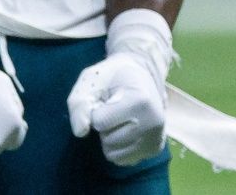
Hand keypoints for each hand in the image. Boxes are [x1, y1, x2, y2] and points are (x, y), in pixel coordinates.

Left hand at [68, 9, 172, 166]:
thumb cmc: (114, 77)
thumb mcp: (91, 80)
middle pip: (107, 141)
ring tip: (121, 119)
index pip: (99, 122)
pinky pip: (124, 161)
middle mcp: (153, 123)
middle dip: (105, 126)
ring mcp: (156, 137)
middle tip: (115, 109)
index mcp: (140, 101)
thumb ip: (79, 104)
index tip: (107, 99)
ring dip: (111, 139)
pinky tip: (128, 130)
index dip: (96, 111)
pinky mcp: (156, 149)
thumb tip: (80, 132)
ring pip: (114, 155)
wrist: (144, 73)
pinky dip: (120, 148)